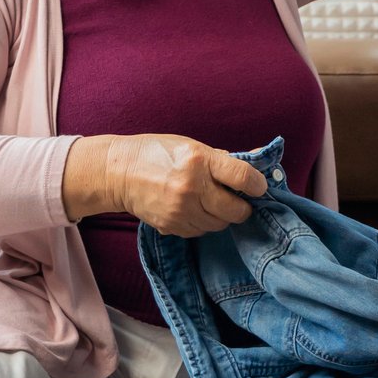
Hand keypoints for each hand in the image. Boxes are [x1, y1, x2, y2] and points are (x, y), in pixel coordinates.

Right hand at [97, 134, 268, 236]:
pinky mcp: (170, 226)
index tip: (259, 187)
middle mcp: (191, 188)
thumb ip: (223, 159)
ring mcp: (180, 210)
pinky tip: (196, 209)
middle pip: (235, 210)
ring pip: (219, 224)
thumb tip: (256, 162)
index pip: (242, 177)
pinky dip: (204, 223)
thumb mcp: (192, 146)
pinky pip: (200, 231)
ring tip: (214, 202)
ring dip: (222, 216)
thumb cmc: (158, 153)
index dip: (257, 185)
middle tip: (240, 200)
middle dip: (242, 206)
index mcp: (199, 161)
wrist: (118, 172)